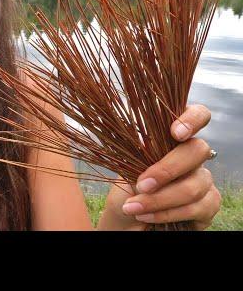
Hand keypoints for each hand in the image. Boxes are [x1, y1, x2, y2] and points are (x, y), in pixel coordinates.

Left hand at [101, 104, 220, 230]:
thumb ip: (136, 150)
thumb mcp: (125, 166)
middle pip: (198, 150)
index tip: (175, 133)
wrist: (126, 218)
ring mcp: (204, 179)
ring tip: (134, 207)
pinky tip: (146, 215)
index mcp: (174, 137)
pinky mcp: (208, 205)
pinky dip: (167, 214)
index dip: (192, 119)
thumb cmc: (127, 187)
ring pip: (194, 186)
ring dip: (160, 199)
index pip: (198, 114)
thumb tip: (135, 138)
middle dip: (167, 169)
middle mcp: (193, 155)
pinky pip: (197, 208)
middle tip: (141, 184)